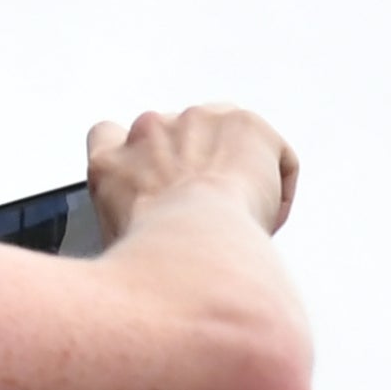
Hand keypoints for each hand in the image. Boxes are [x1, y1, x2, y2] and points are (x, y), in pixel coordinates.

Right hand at [86, 102, 298, 241]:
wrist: (197, 259)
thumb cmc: (161, 268)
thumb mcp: (119, 253)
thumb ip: (129, 226)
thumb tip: (150, 251)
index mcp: (112, 163)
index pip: (111, 138)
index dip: (144, 160)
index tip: (162, 185)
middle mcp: (148, 131)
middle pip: (182, 140)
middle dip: (201, 170)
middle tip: (215, 216)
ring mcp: (196, 121)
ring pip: (231, 143)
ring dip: (240, 176)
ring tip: (241, 222)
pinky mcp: (245, 125)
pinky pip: (275, 156)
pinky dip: (278, 189)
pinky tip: (265, 219)